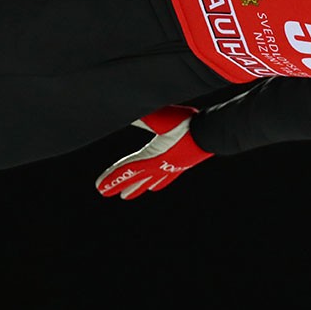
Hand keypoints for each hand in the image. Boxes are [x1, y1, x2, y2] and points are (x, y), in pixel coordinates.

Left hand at [96, 105, 213, 199]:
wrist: (211, 132)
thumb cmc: (187, 124)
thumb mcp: (161, 118)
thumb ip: (143, 118)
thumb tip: (125, 113)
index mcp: (152, 156)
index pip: (127, 169)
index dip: (112, 178)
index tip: (100, 187)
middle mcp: (160, 165)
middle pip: (136, 178)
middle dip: (120, 185)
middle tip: (107, 193)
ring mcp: (172, 167)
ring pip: (151, 181)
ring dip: (138, 187)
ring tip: (128, 196)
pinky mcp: (183, 164)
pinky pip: (167, 177)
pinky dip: (159, 182)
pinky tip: (156, 186)